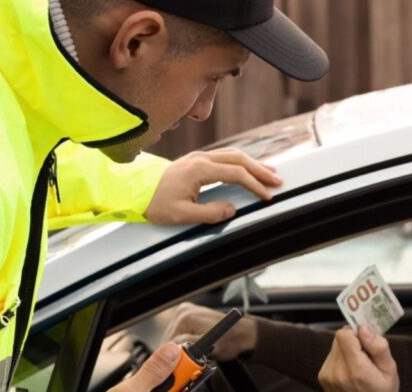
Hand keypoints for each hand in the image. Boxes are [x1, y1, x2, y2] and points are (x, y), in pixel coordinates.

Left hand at [144, 149, 281, 224]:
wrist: (133, 191)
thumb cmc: (154, 203)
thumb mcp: (181, 215)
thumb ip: (209, 213)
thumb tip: (232, 209)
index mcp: (198, 169)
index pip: (236, 174)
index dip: (255, 185)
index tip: (267, 196)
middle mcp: (200, 158)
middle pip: (239, 159)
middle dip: (261, 170)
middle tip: (278, 180)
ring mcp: (198, 157)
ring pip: (233, 155)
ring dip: (253, 163)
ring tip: (270, 172)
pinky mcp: (196, 161)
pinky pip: (225, 157)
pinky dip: (241, 163)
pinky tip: (249, 169)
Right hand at [162, 302, 256, 360]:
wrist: (242, 333)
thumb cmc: (231, 341)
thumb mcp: (209, 350)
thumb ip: (188, 352)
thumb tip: (172, 355)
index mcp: (185, 317)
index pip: (167, 345)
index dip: (172, 360)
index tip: (179, 371)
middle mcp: (183, 312)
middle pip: (168, 342)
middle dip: (176, 355)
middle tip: (188, 365)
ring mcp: (184, 313)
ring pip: (171, 341)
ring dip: (179, 351)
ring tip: (193, 355)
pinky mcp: (185, 317)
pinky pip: (177, 336)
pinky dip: (182, 344)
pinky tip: (192, 348)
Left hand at [317, 326, 400, 391]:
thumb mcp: (390, 369)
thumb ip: (378, 346)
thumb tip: (364, 329)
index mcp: (355, 369)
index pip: (344, 334)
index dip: (356, 333)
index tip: (367, 341)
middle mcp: (337, 372)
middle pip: (339, 339)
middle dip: (354, 342)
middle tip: (367, 355)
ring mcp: (327, 376)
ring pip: (335, 347)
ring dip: (347, 351)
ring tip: (360, 367)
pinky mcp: (323, 378)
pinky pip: (332, 357)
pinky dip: (342, 360)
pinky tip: (352, 373)